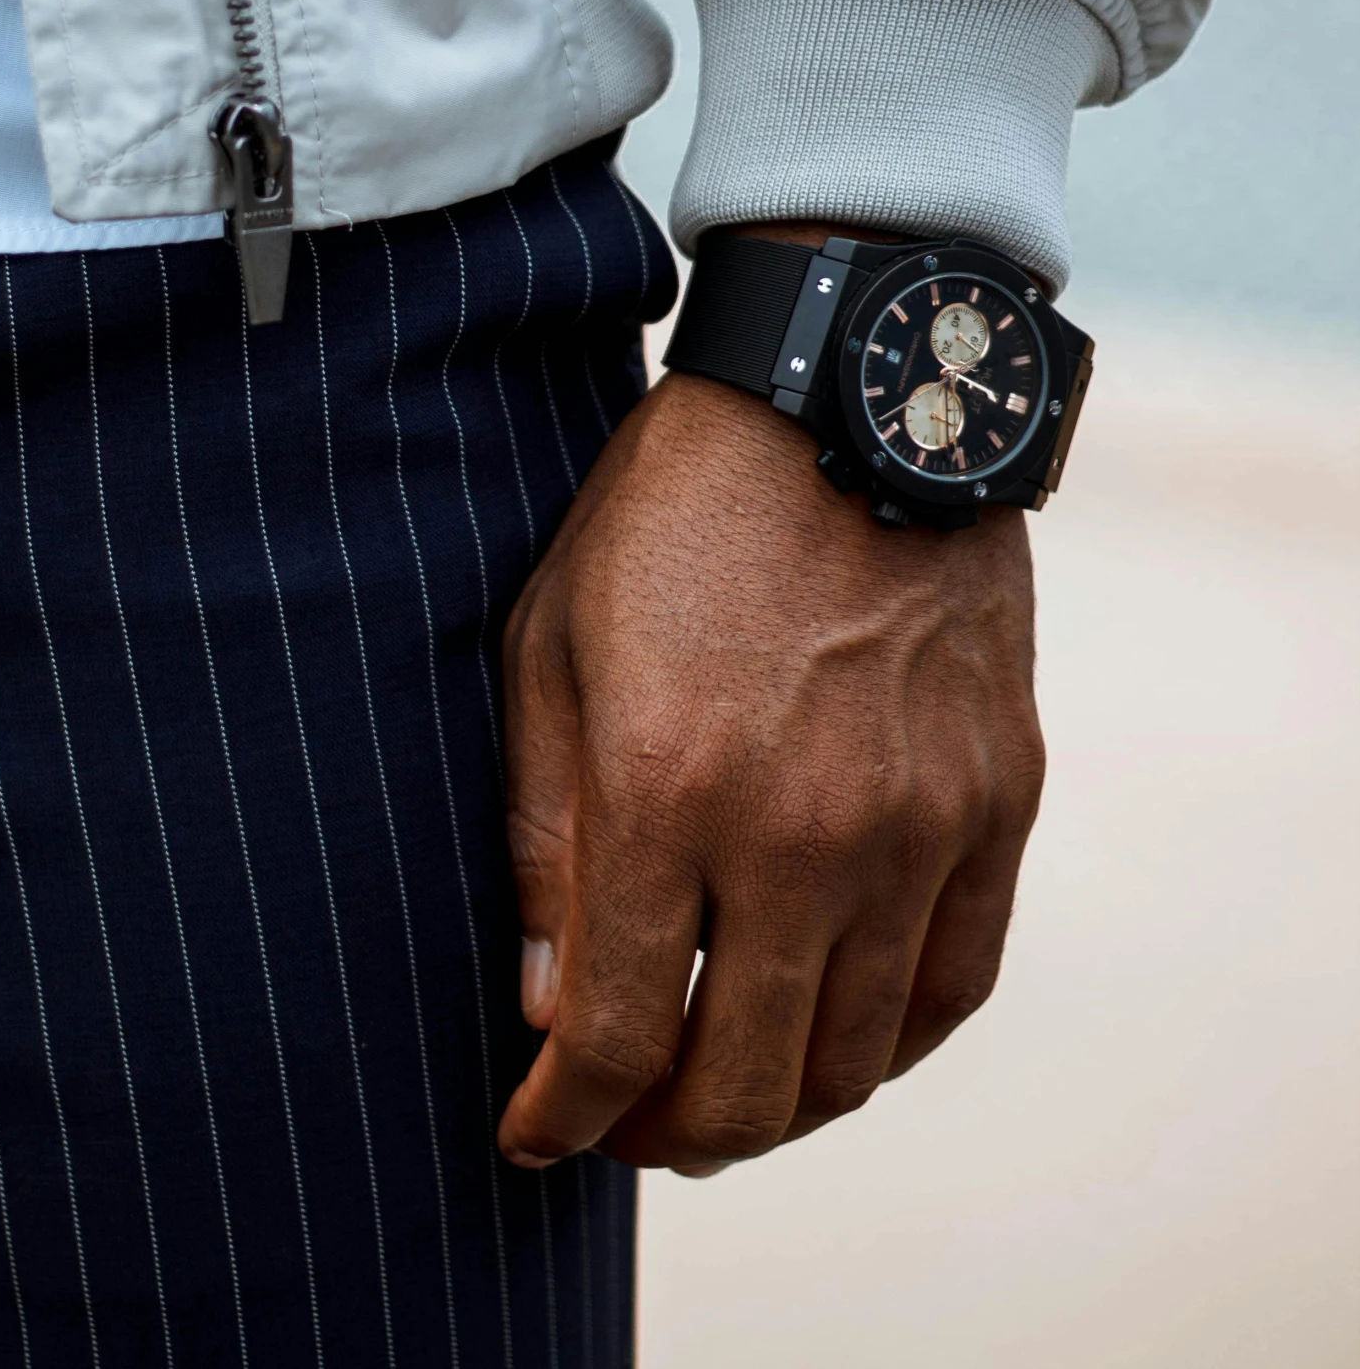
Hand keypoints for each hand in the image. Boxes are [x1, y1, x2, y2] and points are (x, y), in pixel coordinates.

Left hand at [497, 367, 1044, 1175]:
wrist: (844, 394)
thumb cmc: (670, 513)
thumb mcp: (551, 644)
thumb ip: (545, 835)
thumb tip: (550, 1002)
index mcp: (670, 791)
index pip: (616, 1038)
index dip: (561, 1117)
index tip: (533, 1131)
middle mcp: (805, 833)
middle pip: (743, 1086)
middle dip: (662, 1136)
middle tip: (625, 1121)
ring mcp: (920, 823)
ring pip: (856, 1060)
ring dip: (778, 1107)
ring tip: (725, 1086)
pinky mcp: (998, 798)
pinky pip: (955, 985)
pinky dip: (891, 1046)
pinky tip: (839, 1034)